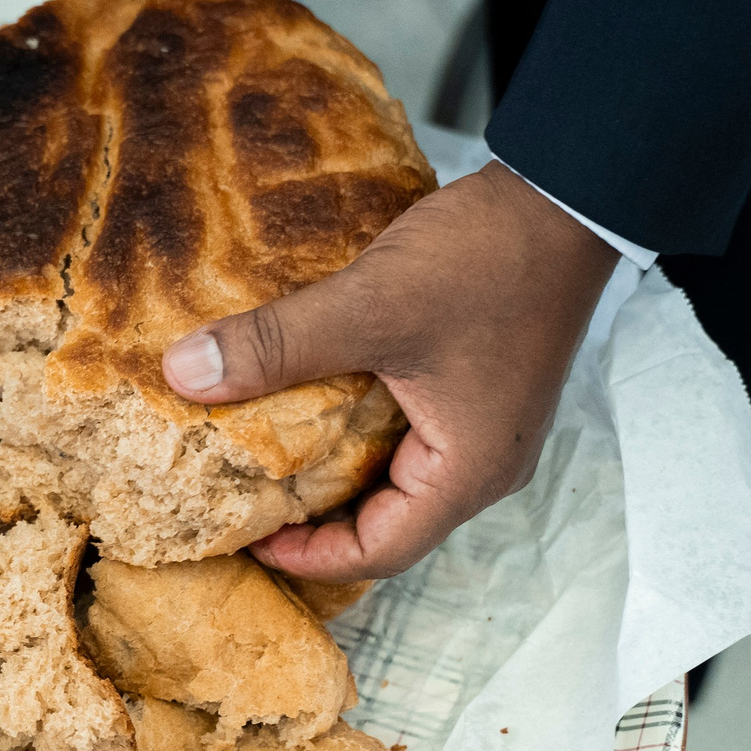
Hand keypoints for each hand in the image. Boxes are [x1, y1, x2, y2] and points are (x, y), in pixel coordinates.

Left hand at [161, 162, 616, 580]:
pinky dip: (358, 433)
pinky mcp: (481, 391)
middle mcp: (485, 465)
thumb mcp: (371, 305)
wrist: (565, 195)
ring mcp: (487, 428)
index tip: (243, 534)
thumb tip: (184, 373)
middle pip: (388, 524)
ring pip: (397, 479)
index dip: (306, 556)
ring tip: (266, 453)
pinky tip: (313, 399)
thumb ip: (277, 344)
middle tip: (241, 498)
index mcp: (467, 472)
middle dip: (314, 520)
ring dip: (335, 473)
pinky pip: (410, 436)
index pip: (380, 552)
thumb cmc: (488, 259)